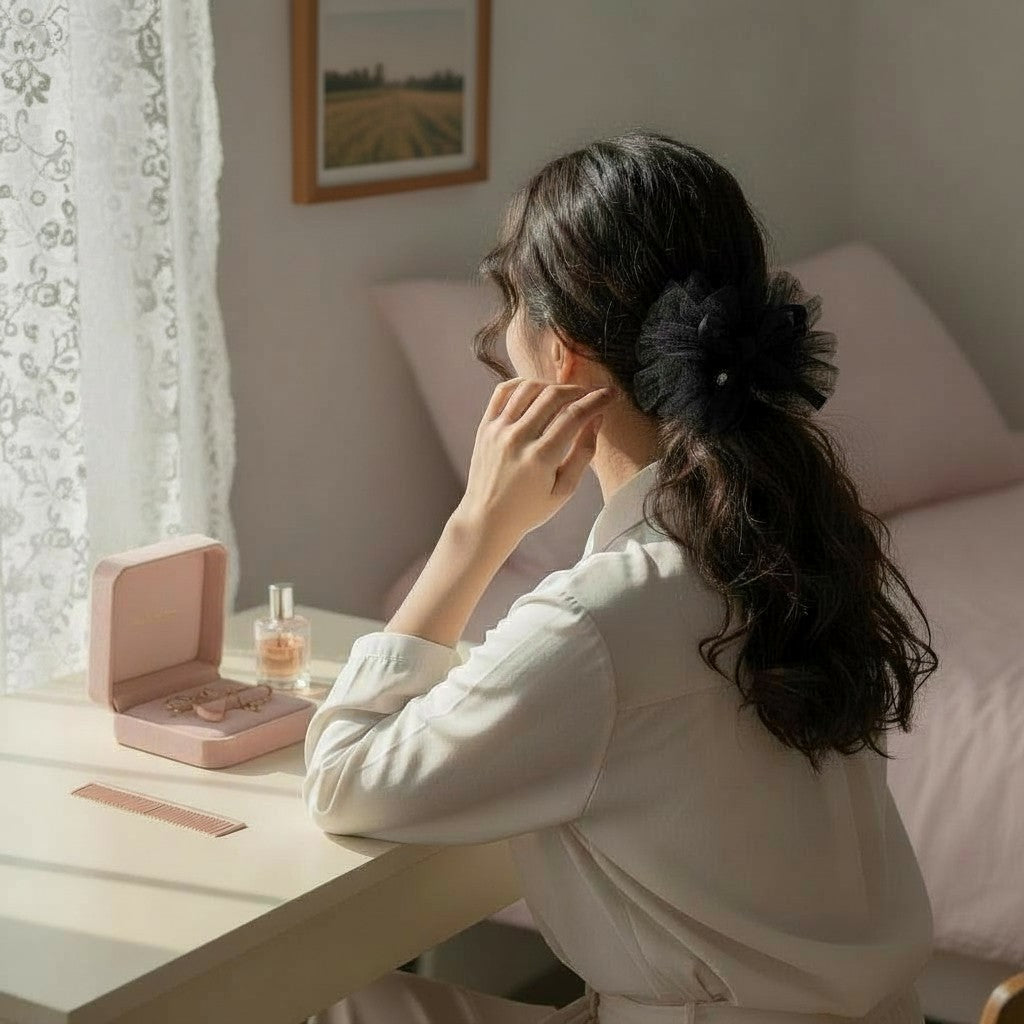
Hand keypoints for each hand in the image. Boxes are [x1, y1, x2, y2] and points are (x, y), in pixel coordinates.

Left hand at [455, 378, 617, 548]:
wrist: (487, 518)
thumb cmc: (529, 509)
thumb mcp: (564, 490)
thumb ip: (583, 453)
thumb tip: (597, 418)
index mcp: (540, 458)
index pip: (575, 416)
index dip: (597, 401)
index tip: (610, 395)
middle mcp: (517, 439)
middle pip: (553, 396)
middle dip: (577, 390)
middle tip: (589, 395)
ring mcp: (498, 430)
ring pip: (528, 388)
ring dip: (552, 385)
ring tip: (564, 395)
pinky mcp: (485, 426)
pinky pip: (503, 391)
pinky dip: (522, 384)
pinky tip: (537, 391)